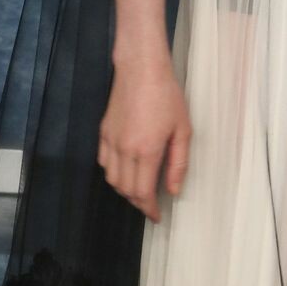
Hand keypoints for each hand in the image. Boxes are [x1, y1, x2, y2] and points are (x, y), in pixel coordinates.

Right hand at [98, 57, 191, 220]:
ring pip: (112, 179)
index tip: (157, 216)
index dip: (150, 209)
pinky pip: (104, 163)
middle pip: (126, 190)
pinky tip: (125, 170)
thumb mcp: (183, 130)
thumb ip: (178, 163)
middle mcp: (125, 149)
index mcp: (147, 151)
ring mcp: (111, 141)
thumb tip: (174, 190)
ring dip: (125, 190)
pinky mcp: (104, 132)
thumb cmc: (166, 95)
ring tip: (140, 189)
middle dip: (139, 203)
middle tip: (151, 205)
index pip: (144, 193)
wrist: (141, 69)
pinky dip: (113, 173)